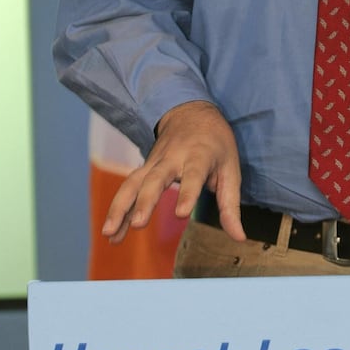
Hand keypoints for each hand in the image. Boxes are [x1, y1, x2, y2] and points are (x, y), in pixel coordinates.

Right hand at [101, 100, 245, 244]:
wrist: (190, 112)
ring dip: (120, 208)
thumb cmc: (216, 144)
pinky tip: (111, 233)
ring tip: (110, 233)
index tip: (181, 214)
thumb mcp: (231, 169)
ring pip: (133, 183)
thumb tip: (239, 237)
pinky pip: (128, 189)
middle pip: (155, 179)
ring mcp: (154, 162)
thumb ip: (231, 205)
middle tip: (138, 224)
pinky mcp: (143, 168)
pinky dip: (118, 210)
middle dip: (146, 201)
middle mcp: (172, 158)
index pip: (192, 175)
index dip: (187, 194)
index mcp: (199, 155)